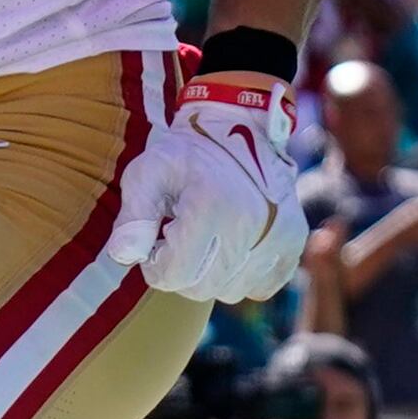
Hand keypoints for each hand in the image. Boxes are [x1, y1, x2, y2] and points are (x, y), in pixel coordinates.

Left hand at [103, 73, 301, 303]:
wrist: (238, 127)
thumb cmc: (184, 155)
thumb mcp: (146, 174)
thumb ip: (132, 217)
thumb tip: (124, 256)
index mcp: (210, 208)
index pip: (172, 276)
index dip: (155, 263)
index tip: (158, 237)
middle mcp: (250, 225)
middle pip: (201, 288)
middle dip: (181, 270)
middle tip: (179, 235)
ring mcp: (278, 235)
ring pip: (230, 291)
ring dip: (211, 273)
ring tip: (207, 236)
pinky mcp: (293, 242)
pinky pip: (260, 287)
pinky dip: (242, 275)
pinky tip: (231, 246)